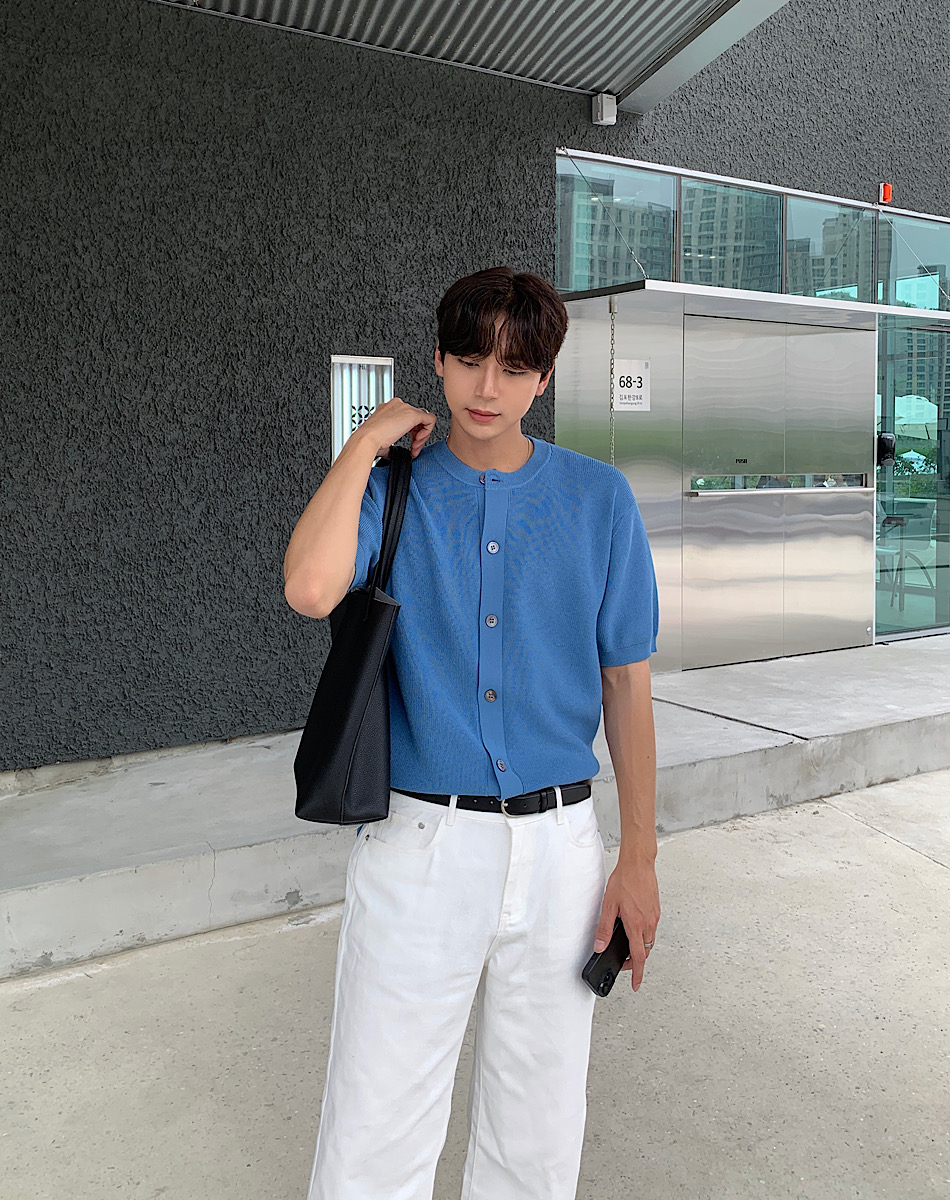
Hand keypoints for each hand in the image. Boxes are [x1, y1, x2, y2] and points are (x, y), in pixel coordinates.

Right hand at [355, 397, 437, 460]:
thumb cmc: (369, 441)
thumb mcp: (382, 441)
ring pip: (424, 419)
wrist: (366, 440)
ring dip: (422, 436)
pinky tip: (418, 441)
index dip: (411, 433)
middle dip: (418, 435)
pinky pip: (430, 419)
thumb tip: (392, 452)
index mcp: (387, 410)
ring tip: (414, 447)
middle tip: (413, 448)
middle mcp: (396, 406)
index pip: (407, 418)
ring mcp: (404, 408)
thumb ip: (390, 442)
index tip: (409, 445)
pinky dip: (427, 432)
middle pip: (417, 418)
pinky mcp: (412, 413)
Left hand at [592, 852, 659, 991]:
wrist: (638, 863)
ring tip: (627, 946)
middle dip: (637, 960)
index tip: (636, 985)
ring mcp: (654, 916)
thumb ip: (605, 928)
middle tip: (624, 963)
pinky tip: (634, 927)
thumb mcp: (609, 905)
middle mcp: (649, 922)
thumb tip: (599, 945)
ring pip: (650, 940)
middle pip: (645, 951)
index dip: (637, 974)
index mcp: (636, 924)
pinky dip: (644, 934)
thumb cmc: (624, 880)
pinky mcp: (656, 909)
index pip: (638, 957)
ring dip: (640, 947)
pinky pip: (652, 929)